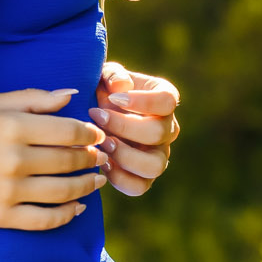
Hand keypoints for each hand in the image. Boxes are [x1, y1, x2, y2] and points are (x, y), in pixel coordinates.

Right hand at [0, 88, 107, 228]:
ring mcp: (8, 191)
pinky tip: (77, 208)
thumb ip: (32, 98)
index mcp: (13, 127)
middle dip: (92, 158)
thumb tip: (72, 95)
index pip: (69, 131)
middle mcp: (14, 159)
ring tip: (96, 181)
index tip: (96, 135)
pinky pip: (45, 219)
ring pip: (64, 191)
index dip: (90, 134)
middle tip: (100, 158)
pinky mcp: (0, 216)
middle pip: (70, 160)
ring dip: (87, 186)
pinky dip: (67, 215)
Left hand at [93, 61, 180, 196]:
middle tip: (97, 118)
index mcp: (164, 99)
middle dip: (124, 127)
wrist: (93, 115)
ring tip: (102, 144)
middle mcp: (168, 128)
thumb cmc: (102, 91)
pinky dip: (119, 178)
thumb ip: (113, 75)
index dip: (142, 101)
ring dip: (125, 156)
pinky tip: (101, 162)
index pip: (167, 100)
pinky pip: (139, 186)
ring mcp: (158, 154)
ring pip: (155, 166)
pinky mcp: (144, 177)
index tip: (113, 97)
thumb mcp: (105, 75)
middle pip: (158, 133)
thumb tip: (122, 86)